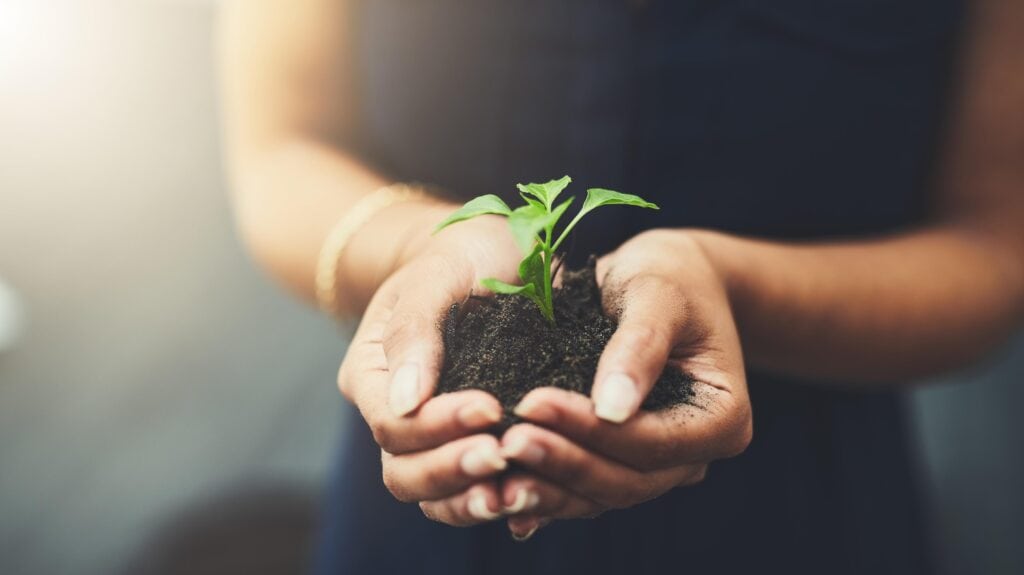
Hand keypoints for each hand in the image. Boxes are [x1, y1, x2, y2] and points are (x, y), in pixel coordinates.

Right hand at [336, 201, 522, 521]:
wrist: (494, 253)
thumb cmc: (460, 253)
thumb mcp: (437, 274)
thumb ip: (416, 330)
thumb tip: (405, 401)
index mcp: (374, 376)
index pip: (391, 424)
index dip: (436, 425)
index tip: (489, 406)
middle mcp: (397, 415)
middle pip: (405, 473)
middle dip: (452, 470)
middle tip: (502, 456)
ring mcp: (435, 437)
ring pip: (436, 495)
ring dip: (473, 500)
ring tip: (516, 494)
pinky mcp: (476, 444)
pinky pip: (477, 489)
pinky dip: (500, 500)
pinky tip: (534, 496)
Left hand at [420, 229, 752, 537]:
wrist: (666, 278)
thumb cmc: (671, 275)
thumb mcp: (659, 295)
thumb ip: (640, 348)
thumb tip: (613, 409)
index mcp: (721, 419)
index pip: (653, 442)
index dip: (592, 430)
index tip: (534, 402)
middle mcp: (693, 455)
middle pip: (626, 481)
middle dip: (563, 464)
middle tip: (506, 441)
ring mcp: (657, 466)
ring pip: (600, 496)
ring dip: (546, 489)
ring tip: (493, 470)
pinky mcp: (620, 463)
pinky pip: (582, 491)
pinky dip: (543, 496)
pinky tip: (499, 496)